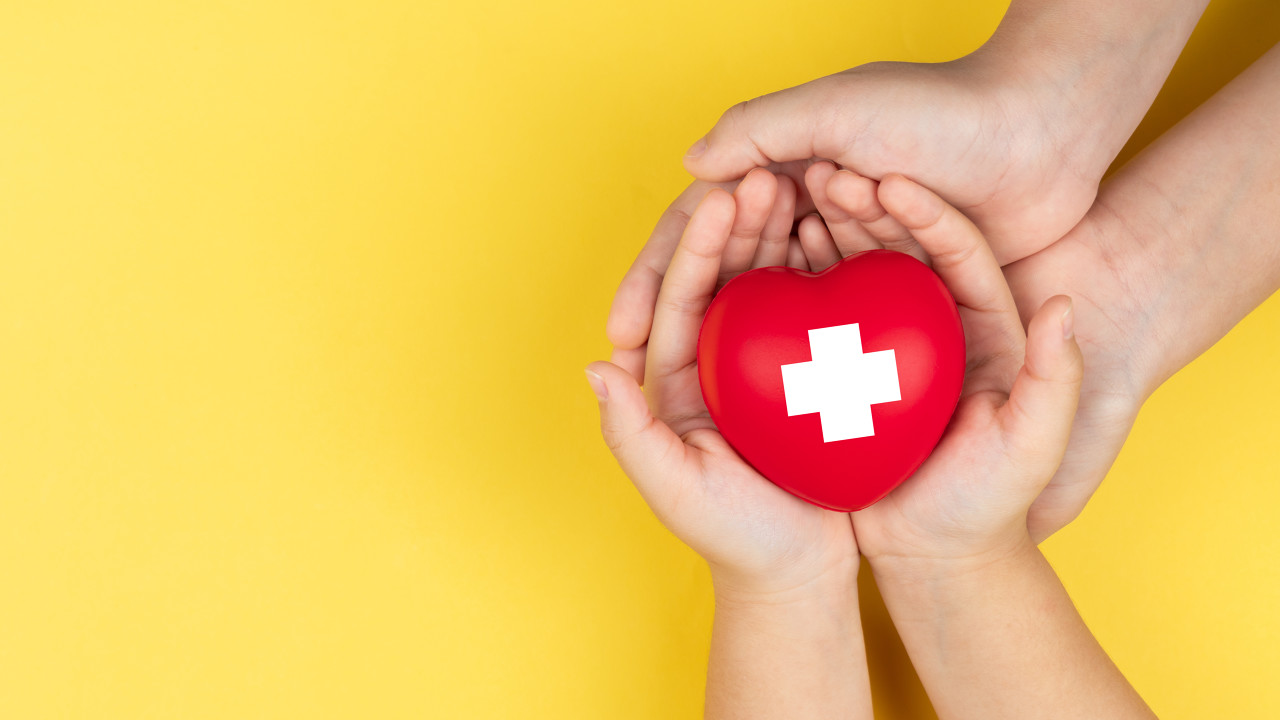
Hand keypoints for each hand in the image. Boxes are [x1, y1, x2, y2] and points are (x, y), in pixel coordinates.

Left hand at [587, 169, 856, 596]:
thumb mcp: (677, 492)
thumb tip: (598, 365)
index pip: (678, 299)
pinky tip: (848, 233)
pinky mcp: (806, 370)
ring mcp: (761, 363)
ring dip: (780, 233)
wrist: (798, 573)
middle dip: (738, 224)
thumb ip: (631, 434)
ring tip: (806, 185)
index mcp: (672, 380)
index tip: (722, 199)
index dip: (697, 248)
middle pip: (721, 276)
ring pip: (767, 282)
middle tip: (766, 175)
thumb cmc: (734, 538)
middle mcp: (711, 362)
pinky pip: (813, 308)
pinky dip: (825, 268)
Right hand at [609, 57, 1098, 384]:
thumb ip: (758, 130)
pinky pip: (843, 321)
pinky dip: (815, 348)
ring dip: (749, 341)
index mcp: (785, 164)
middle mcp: (811, 209)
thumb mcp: (836, 107)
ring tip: (705, 391)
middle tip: (647, 378)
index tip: (622, 335)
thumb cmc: (939, 109)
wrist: (1042, 135)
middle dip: (686, 325)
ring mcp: (854, 250)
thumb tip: (687, 165)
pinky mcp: (898, 283)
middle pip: (731, 276)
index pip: (700, 230)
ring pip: (784, 305)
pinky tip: (788, 386)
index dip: (655, 279)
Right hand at [810, 173, 1083, 563]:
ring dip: (821, 232)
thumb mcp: (1035, 446)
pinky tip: (761, 263)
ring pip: (850, 272)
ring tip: (782, 200)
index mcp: (982, 325)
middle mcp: (931, 323)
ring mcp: (884, 344)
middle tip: (820, 172)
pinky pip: (817, 318)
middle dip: (859, 205)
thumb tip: (1065, 305)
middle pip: (896, 247)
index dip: (922, 210)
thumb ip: (1056, 380)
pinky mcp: (846, 370)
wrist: (939, 559)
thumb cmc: (992, 503)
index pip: (954, 248)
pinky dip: (793, 286)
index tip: (886, 179)